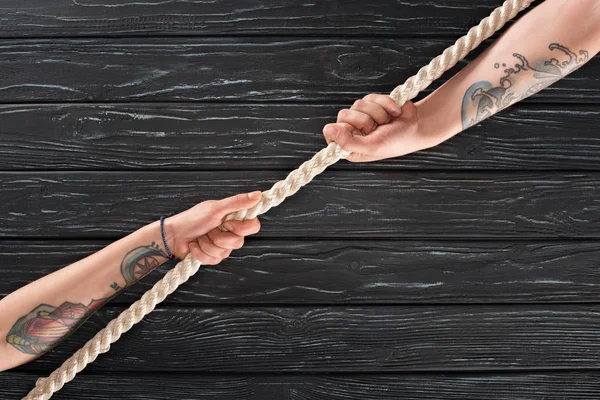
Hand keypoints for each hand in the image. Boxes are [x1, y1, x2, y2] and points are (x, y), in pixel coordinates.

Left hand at [163, 191, 261, 264]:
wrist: (174, 235)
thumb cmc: (193, 219)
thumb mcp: (216, 208)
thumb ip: (237, 202)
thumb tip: (258, 194)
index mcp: (235, 219)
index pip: (253, 226)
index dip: (242, 228)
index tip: (228, 222)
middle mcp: (231, 233)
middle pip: (239, 242)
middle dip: (219, 237)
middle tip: (210, 229)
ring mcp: (223, 247)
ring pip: (225, 253)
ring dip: (208, 244)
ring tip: (201, 237)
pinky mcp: (213, 258)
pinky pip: (214, 260)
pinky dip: (201, 252)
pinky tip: (195, 245)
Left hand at [322, 94, 436, 161]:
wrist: (418, 126)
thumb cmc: (397, 142)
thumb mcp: (372, 146)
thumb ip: (348, 142)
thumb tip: (328, 129)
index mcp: (350, 146)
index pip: (331, 133)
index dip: (341, 129)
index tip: (355, 132)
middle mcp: (353, 131)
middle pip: (343, 115)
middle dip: (365, 121)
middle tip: (377, 129)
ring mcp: (362, 116)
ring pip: (358, 104)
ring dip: (377, 113)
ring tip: (387, 122)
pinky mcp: (372, 103)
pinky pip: (370, 97)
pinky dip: (385, 104)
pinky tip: (394, 112)